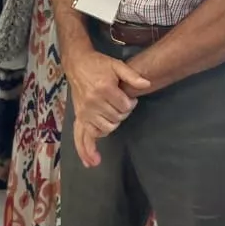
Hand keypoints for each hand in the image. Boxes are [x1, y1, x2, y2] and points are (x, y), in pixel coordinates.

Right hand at [66, 51, 150, 167]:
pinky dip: (88, 149)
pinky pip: (84, 136)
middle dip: (123, 113)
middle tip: (122, 104)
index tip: (130, 98)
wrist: (77, 63)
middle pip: (117, 118)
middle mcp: (93, 102)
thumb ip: (132, 76)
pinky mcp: (79, 116)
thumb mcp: (117, 65)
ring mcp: (85, 111)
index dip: (131, 103)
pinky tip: (93, 162)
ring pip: (106, 128)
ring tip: (114, 113)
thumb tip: (147, 84)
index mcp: (104, 89)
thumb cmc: (99, 64)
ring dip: (114, 123)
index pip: (125, 106)